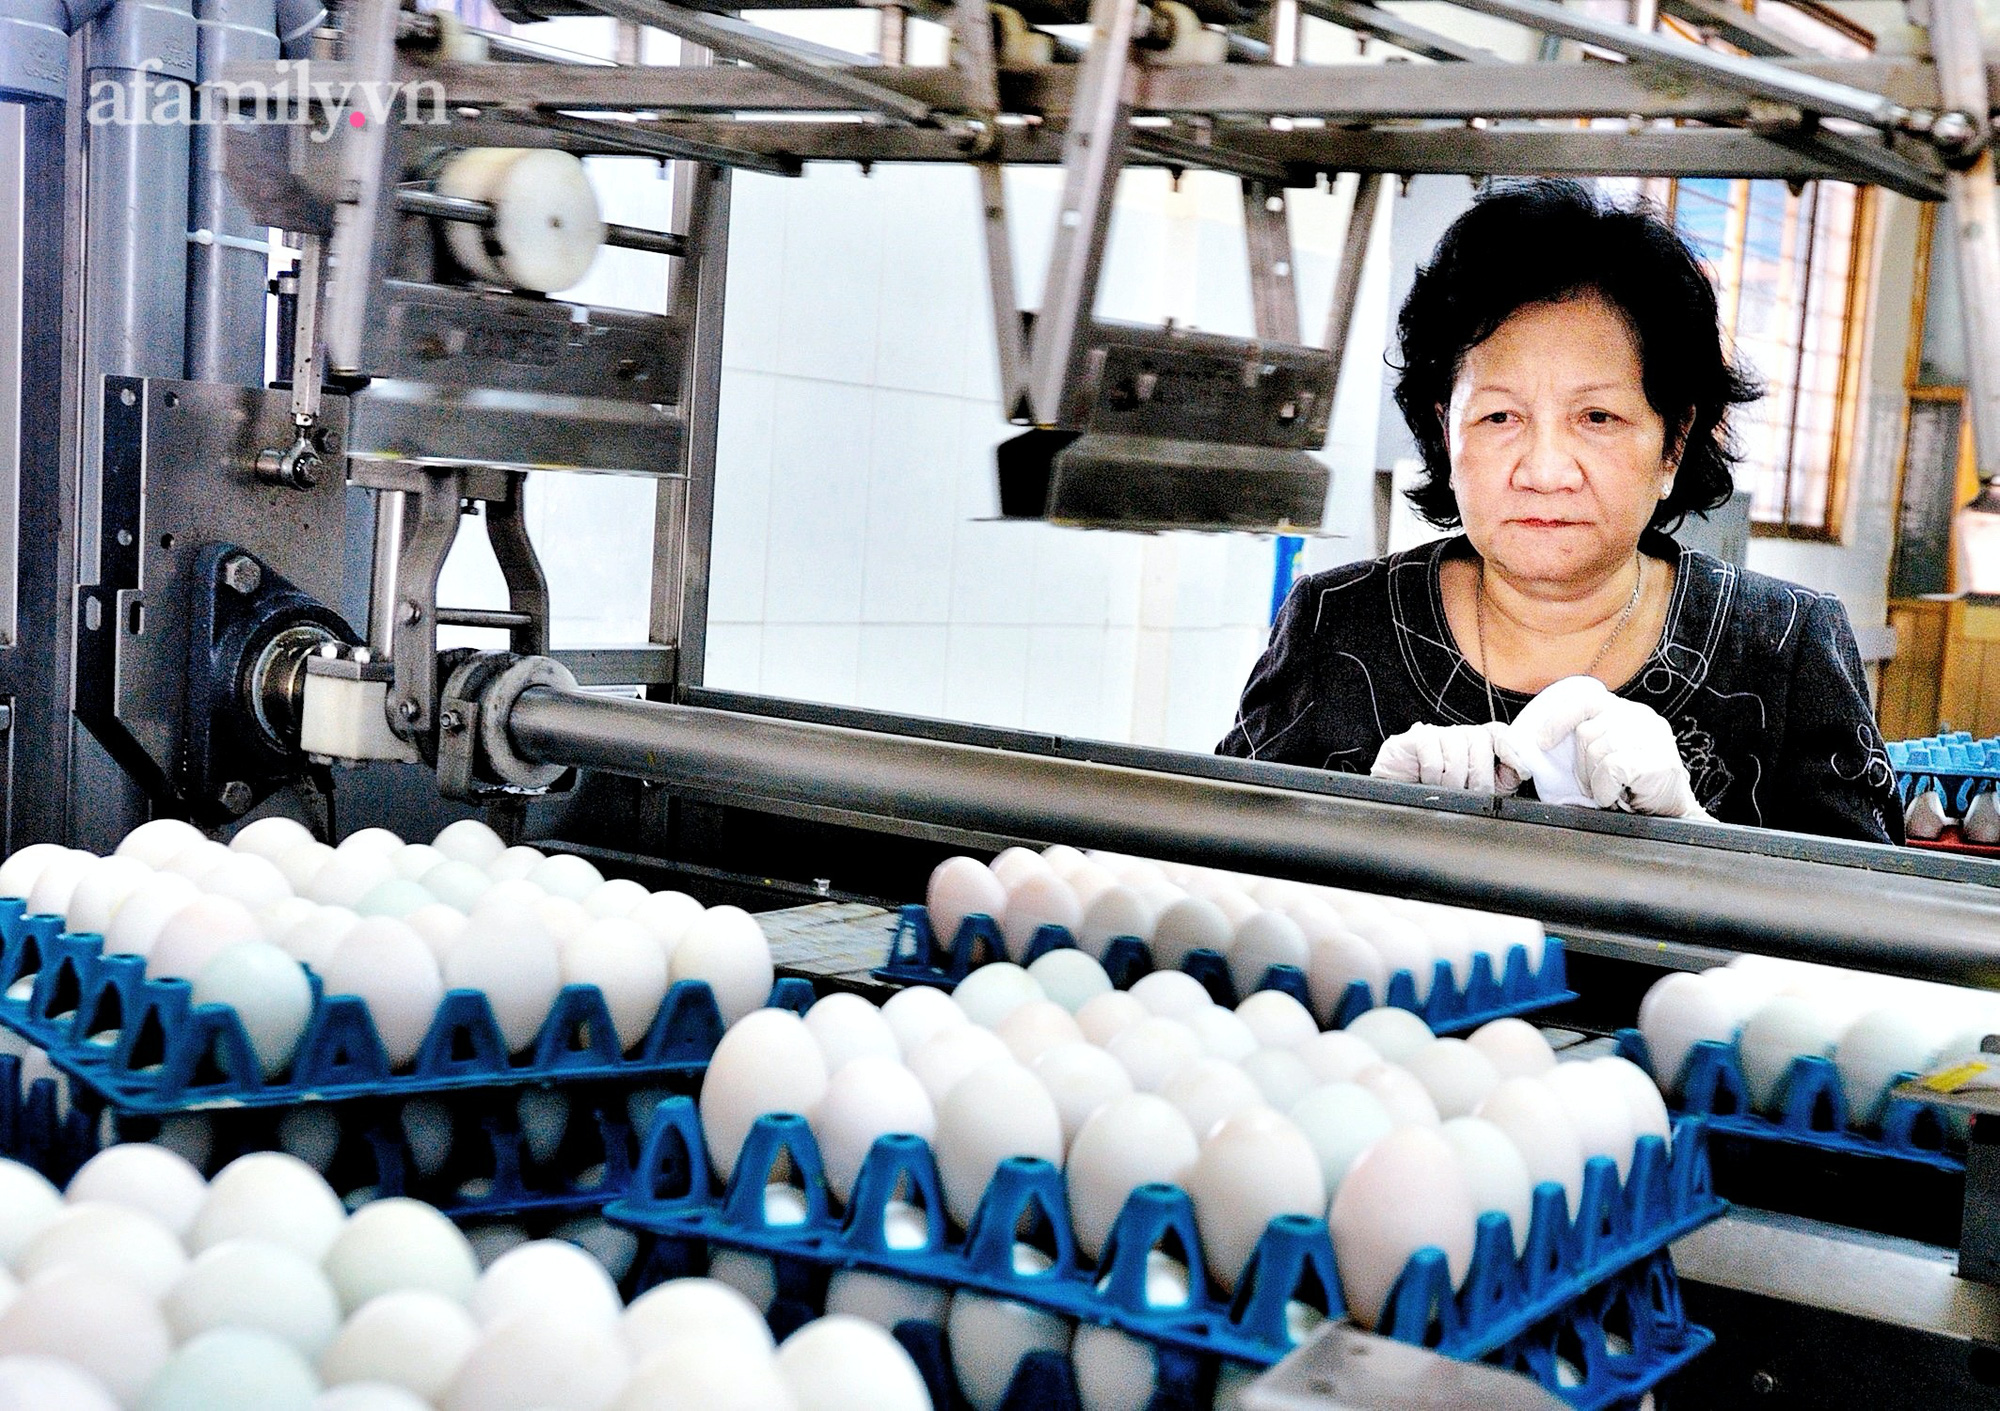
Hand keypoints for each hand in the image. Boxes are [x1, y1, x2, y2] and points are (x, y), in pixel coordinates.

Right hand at [1370, 721, 1528, 793]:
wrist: (1399, 800)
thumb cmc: (1439, 795)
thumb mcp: (1478, 791)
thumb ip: (1504, 778)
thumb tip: (1523, 770)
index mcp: (1477, 743)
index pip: (1500, 733)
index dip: (1512, 749)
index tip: (1523, 770)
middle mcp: (1459, 734)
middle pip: (1479, 740)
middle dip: (1480, 774)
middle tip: (1472, 794)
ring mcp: (1436, 733)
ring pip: (1456, 748)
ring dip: (1453, 778)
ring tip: (1446, 791)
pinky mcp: (1414, 738)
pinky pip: (1431, 749)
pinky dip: (1432, 771)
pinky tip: (1426, 780)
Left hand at [1508, 675, 1709, 818]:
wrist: (1672, 811)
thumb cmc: (1634, 785)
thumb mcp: (1607, 756)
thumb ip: (1585, 744)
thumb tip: (1540, 748)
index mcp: (1624, 711)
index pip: (1585, 701)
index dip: (1559, 720)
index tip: (1542, 741)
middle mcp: (1639, 716)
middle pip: (1586, 732)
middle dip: (1580, 766)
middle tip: (1592, 785)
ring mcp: (1652, 736)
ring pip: (1598, 751)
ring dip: (1594, 780)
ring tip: (1607, 791)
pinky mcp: (1658, 759)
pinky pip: (1612, 769)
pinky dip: (1606, 788)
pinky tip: (1616, 796)